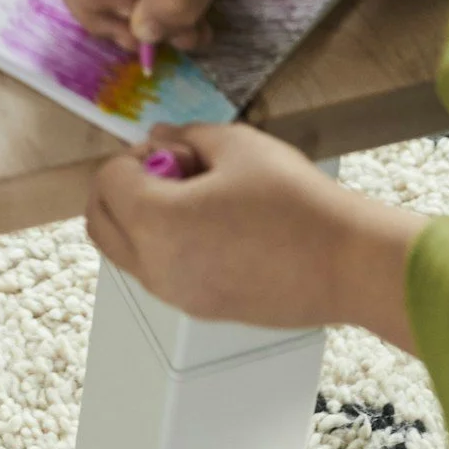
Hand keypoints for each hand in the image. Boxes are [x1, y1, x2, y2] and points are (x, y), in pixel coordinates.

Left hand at [87, 122, 422, 343]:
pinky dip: (164, 247)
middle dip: (120, 190)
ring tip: (198, 198)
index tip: (174, 151)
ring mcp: (179, 297)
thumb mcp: (236, 145)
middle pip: (100, 224)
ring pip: (127, 253)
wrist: (348, 263)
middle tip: (170, 171)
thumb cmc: (294, 200)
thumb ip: (184, 136)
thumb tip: (157, 136)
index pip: (106, 182)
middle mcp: (156, 268)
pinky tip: (216, 227)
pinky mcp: (204, 312)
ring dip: (140, 220)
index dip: (134, 156)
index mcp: (155, 223)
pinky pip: (160, 275)